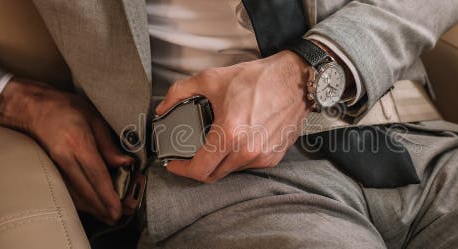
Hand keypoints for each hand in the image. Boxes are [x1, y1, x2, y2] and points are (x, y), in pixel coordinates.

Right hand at [0, 78, 133, 223]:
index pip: (96, 175)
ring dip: (93, 208)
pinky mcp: (52, 169)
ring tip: (109, 215)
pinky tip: (93, 206)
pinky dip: (82, 202)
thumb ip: (109, 145)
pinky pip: (69, 190)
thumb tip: (126, 164)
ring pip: (76, 195)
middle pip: (86, 190)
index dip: (108, 195)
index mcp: (78, 143)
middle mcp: (65, 157)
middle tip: (120, 215)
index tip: (118, 209)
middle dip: (103, 207)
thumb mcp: (94, 118)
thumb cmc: (65, 108)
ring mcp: (56, 165)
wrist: (32, 108)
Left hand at [156, 51, 311, 182]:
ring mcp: (262, 156)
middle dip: (198, 167)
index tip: (174, 164)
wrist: (294, 80)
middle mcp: (247, 151)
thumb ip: (179, 92)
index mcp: (229, 134)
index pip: (199, 169)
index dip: (181, 170)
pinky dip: (238, 158)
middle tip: (190, 156)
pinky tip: (236, 141)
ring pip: (231, 171)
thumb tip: (163, 107)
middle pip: (213, 174)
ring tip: (215, 144)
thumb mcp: (212, 79)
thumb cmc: (258, 79)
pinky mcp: (273, 157)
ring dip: (219, 162)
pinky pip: (248, 165)